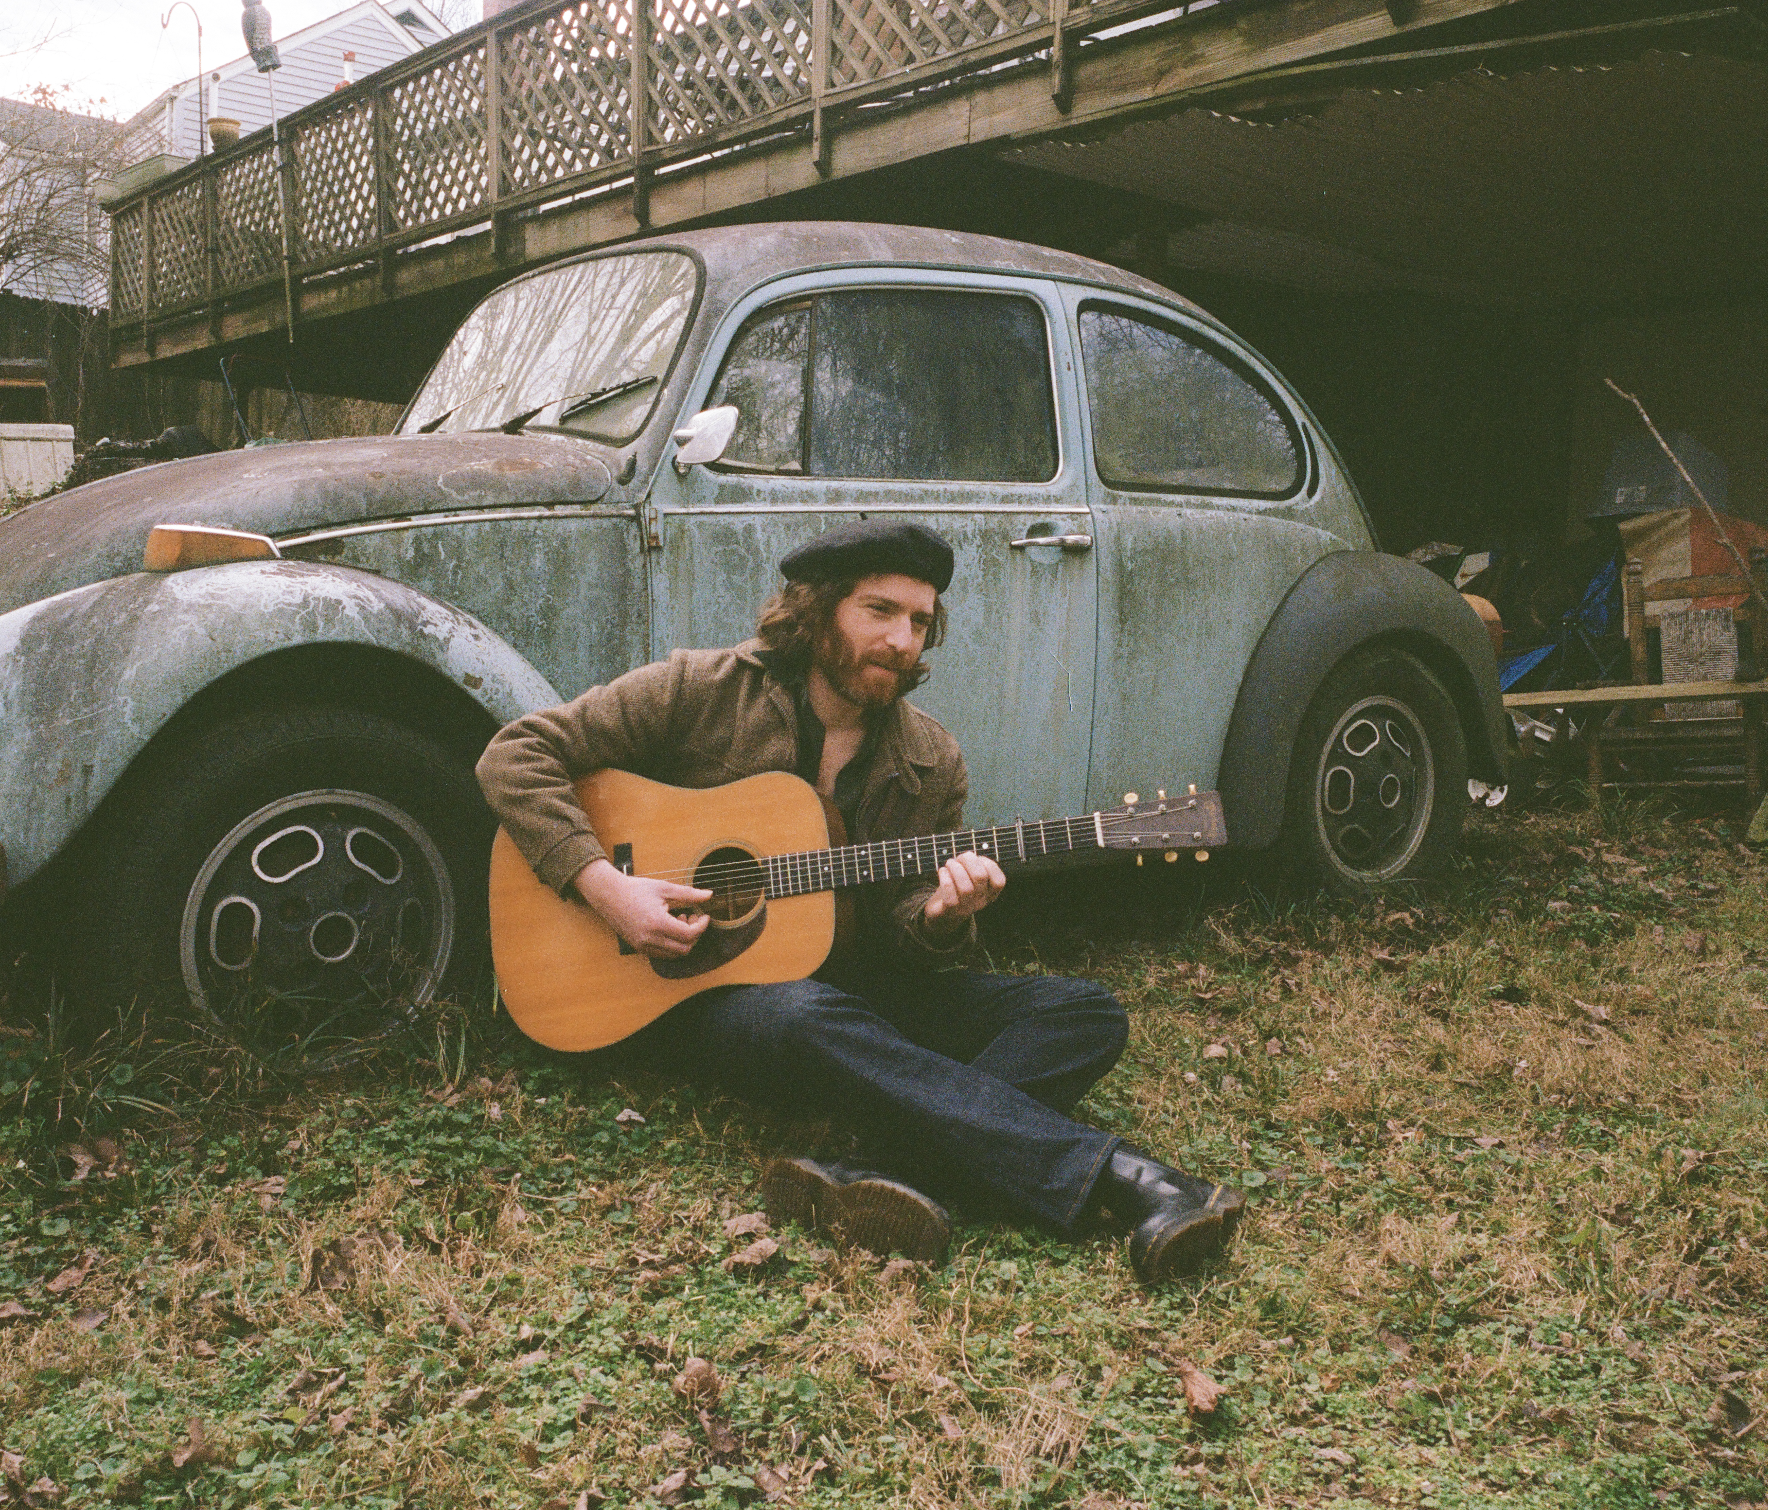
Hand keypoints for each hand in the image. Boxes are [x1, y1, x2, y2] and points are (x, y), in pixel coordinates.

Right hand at [575, 859, 711, 958]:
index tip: (704, 915)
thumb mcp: (665, 888)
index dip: (701, 926)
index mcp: (657, 923)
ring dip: (684, 941)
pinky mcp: (639, 948)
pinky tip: (670, 927)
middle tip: (693, 917)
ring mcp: (643, 946)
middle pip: (685, 949)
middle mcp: (649, 939)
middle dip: (695, 935)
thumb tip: (709, 895)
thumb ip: (689, 894)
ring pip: (674, 954)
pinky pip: (662, 954)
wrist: (609, 895)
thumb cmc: (636, 889)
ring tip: (680, 920)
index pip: (689, 935)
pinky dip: (672, 944)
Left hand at [922, 850, 1005, 930]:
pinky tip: (943, 871)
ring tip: (950, 863)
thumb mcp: (971, 877)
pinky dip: (945, 879)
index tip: (977, 860)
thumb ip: (974, 866)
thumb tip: (969, 857)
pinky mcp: (950, 910)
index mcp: (990, 893)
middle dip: (969, 861)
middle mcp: (980, 901)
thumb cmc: (958, 888)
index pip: (999, 881)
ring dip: (955, 869)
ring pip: (965, 888)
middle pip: (980, 877)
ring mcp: (966, 907)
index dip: (988, 864)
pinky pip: (950, 896)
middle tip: (959, 858)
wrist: (943, 913)